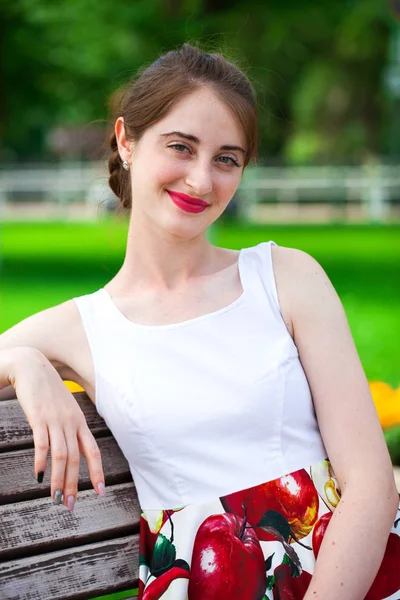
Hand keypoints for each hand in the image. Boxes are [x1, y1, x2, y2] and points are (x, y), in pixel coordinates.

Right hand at [6, 347, 104, 510]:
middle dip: (74, 484)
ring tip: (56, 498)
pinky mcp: (39, 418)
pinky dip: (41, 461)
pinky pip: (42, 444)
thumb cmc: (48, 391)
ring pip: (61, 455)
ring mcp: (56, 420)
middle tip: (70, 505)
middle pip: (76, 458)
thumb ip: (69, 427)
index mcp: (80, 422)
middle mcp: (71, 422)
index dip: (97, 472)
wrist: (33, 367)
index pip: (93, 451)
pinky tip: (39, 476)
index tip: (100, 491)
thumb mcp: (64, 409)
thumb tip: (69, 450)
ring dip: (59, 479)